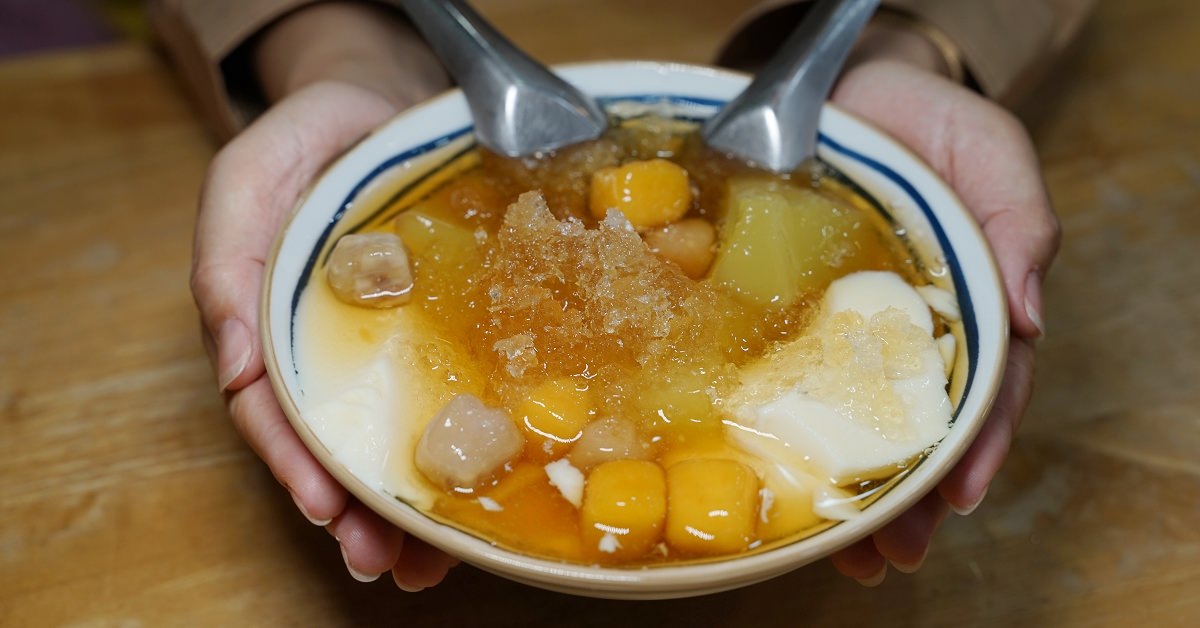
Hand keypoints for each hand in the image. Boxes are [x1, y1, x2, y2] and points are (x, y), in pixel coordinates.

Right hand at [190, 3, 452, 589]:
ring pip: (393, 440)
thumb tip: (235, 363)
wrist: (387, 104)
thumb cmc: (309, 139)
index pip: (272, 410)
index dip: (295, 461)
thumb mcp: (249, 178)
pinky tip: (481, 504)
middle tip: (382, 560)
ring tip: (427, 563)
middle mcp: (330, 351)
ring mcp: (390, 350)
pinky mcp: (445, 337)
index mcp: (272, 325)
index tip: (326, 505)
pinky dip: (464, 453)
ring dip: (408, 507)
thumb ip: (226, 259)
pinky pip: (454, 399)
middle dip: (356, 511)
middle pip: (333, 445)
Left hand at [826, 59, 1059, 584]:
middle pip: (920, 424)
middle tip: (893, 551)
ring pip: (856, 419)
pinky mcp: (789, 316)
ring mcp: (845, 327)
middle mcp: (909, 329)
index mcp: (967, 304)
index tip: (956, 496)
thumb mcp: (990, 153)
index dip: (976, 444)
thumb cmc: (926, 122)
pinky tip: (782, 483)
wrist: (843, 89)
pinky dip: (789, 431)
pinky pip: (787, 378)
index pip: (986, 388)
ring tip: (847, 550)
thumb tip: (1028, 314)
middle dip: (912, 494)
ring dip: (856, 488)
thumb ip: (1019, 221)